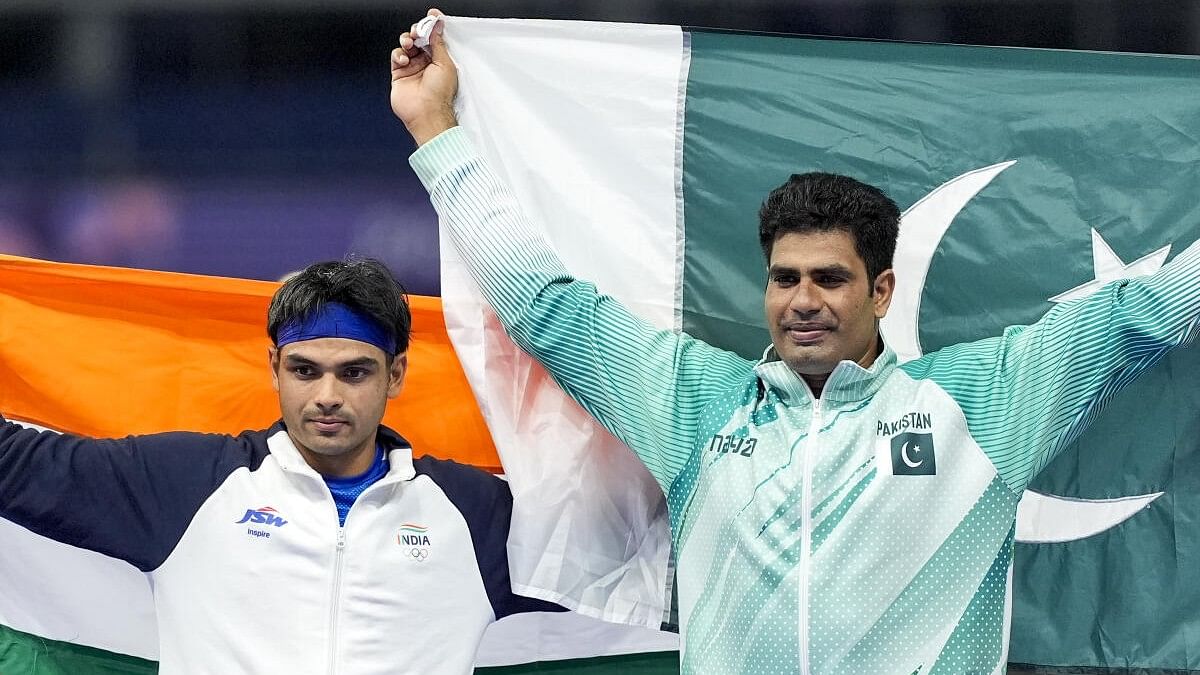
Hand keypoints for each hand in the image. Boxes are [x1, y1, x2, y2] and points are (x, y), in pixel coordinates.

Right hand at [391, 8, 458, 145]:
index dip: (432, 26)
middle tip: (418, 32)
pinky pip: (396, 56)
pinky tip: (403, 60)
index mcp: (440, 60)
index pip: (435, 38)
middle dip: (417, 31)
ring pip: (406, 45)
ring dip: (406, 40)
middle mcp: (426, 63)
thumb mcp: (444, 63)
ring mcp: (412, 68)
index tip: (432, 15)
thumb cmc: (439, 94)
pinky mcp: (399, 74)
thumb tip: (438, 25)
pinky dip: (398, 54)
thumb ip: (438, 43)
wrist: (426, 113)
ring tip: (408, 44)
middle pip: (419, 39)